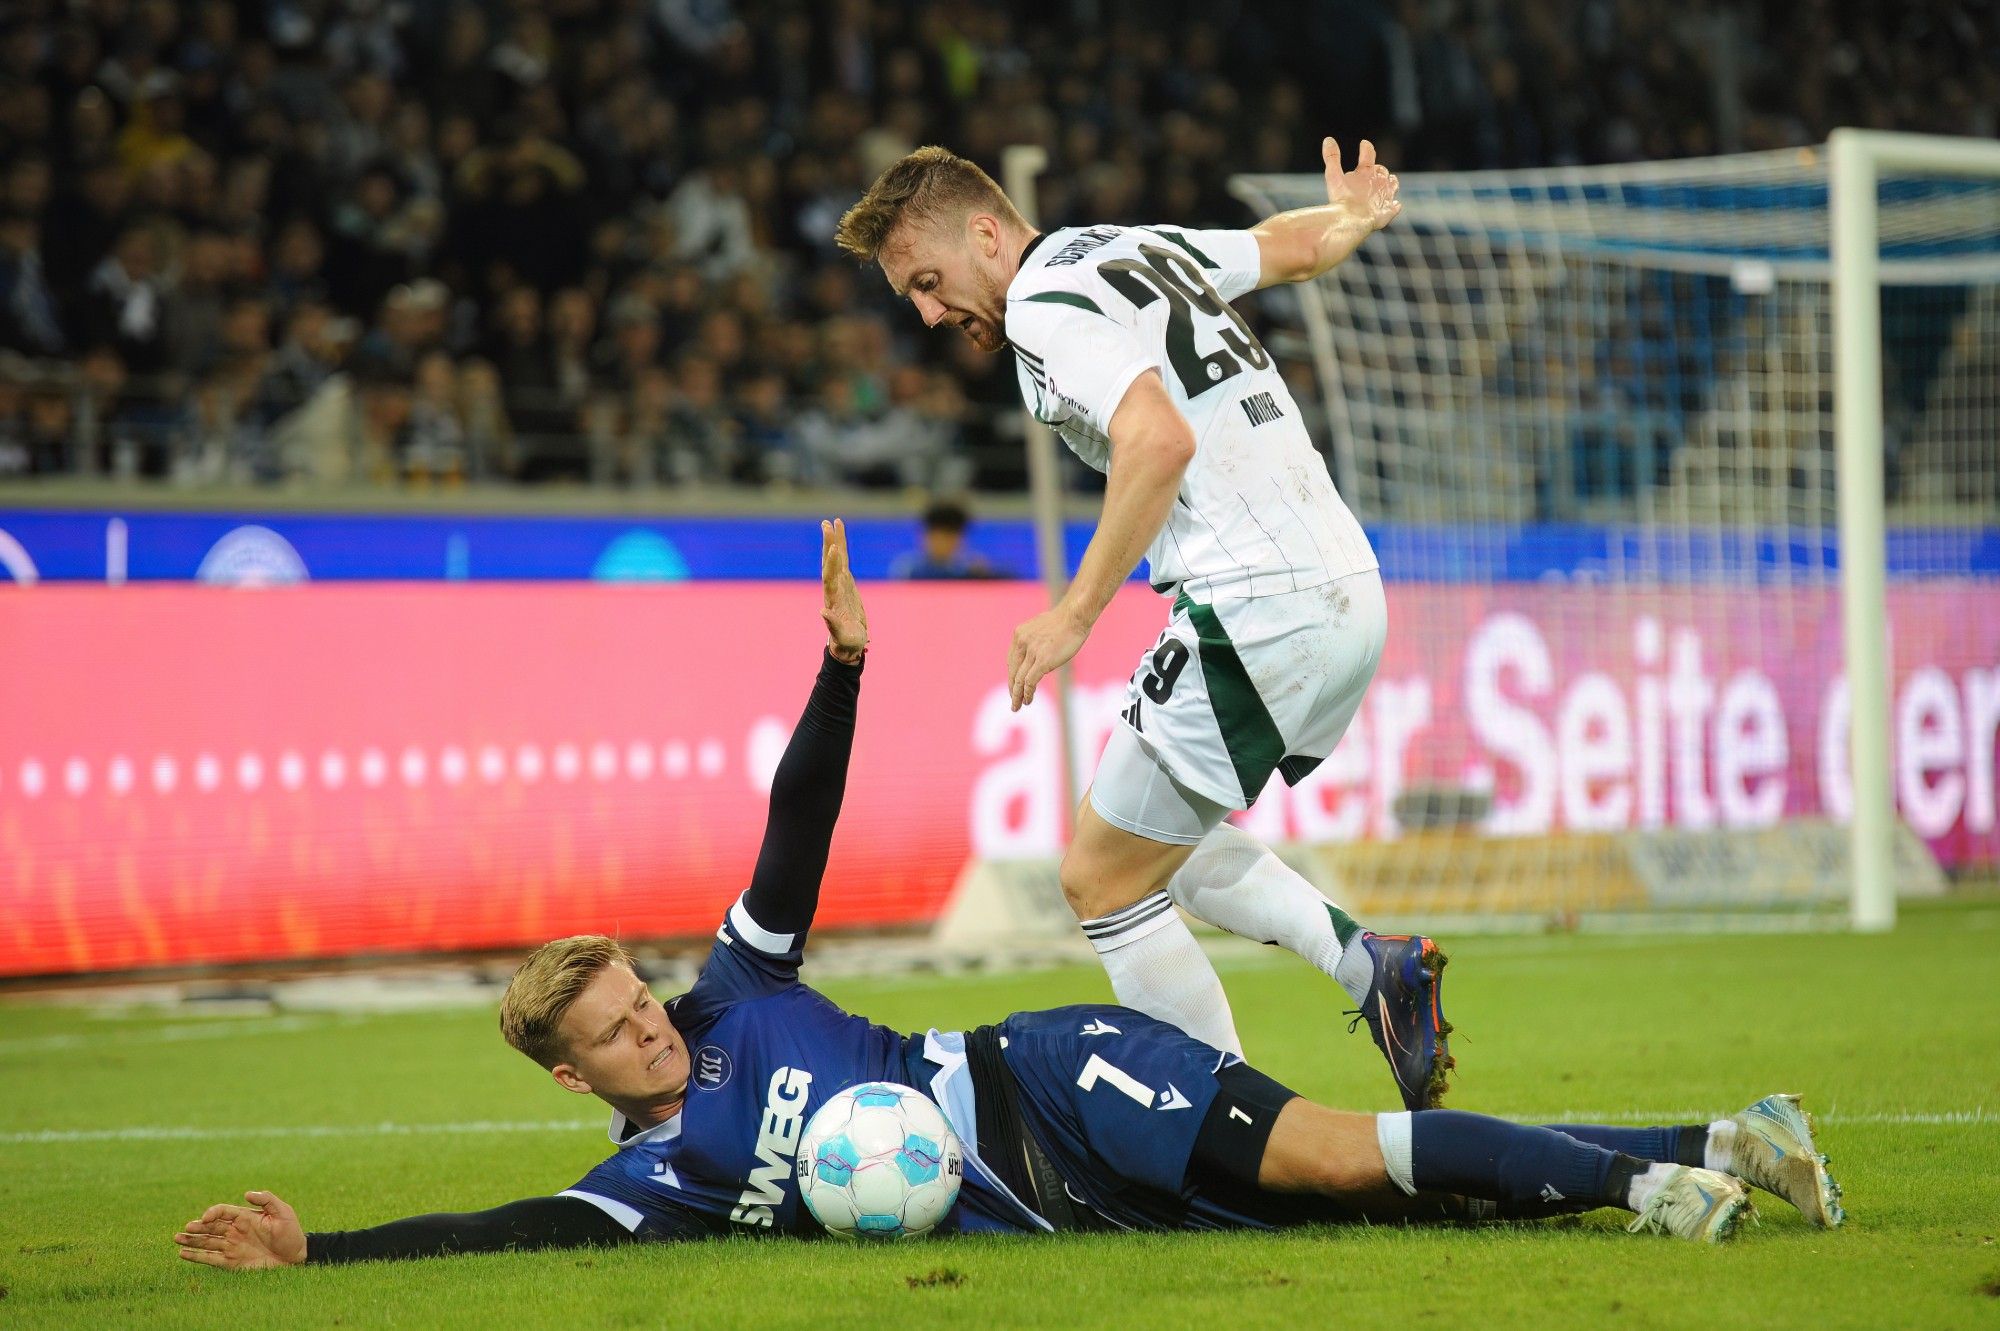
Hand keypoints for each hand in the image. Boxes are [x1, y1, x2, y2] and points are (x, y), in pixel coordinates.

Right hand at [174, 1190, 306, 1269]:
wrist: (295, 1256)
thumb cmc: (291, 1232)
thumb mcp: (283, 1212)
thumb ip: (266, 1200)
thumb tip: (247, 1193)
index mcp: (245, 1217)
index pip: (223, 1212)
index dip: (213, 1213)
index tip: (206, 1218)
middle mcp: (235, 1231)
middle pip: (211, 1227)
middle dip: (198, 1227)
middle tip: (185, 1228)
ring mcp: (232, 1246)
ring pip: (207, 1242)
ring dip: (192, 1240)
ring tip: (176, 1238)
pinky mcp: (231, 1262)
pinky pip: (210, 1259)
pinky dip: (196, 1256)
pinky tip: (183, 1253)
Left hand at [820, 518, 867, 662]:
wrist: (848, 644)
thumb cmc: (846, 642)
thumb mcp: (842, 636)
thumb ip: (832, 625)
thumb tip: (822, 612)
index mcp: (833, 599)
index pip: (831, 577)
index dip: (832, 563)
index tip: (834, 549)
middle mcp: (834, 588)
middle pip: (830, 562)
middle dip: (829, 544)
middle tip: (826, 524)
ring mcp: (839, 584)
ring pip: (836, 559)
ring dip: (834, 541)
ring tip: (833, 522)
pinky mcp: (846, 584)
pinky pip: (844, 562)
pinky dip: (842, 549)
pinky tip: (840, 540)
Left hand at [1008, 603, 1089, 711]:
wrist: (1075, 616)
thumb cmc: (1066, 619)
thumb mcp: (1043, 627)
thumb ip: (1036, 641)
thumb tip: (1039, 654)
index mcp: (1019, 634)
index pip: (1011, 659)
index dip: (1012, 674)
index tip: (1014, 684)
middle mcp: (1022, 643)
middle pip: (1012, 671)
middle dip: (1012, 687)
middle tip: (1013, 700)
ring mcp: (1031, 652)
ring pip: (1019, 679)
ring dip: (1017, 695)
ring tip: (1017, 706)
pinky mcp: (1042, 661)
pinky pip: (1030, 681)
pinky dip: (1027, 693)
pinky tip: (1028, 700)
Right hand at [1324, 137, 1399, 230]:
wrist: (1353, 221)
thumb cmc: (1342, 199)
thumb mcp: (1333, 176)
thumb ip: (1332, 157)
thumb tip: (1328, 139)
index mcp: (1366, 171)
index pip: (1368, 153)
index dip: (1366, 148)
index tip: (1364, 144)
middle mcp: (1379, 181)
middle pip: (1381, 170)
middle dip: (1378, 169)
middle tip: (1374, 170)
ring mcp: (1385, 196)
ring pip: (1393, 185)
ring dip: (1390, 183)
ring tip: (1387, 184)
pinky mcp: (1388, 211)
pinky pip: (1395, 207)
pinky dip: (1394, 205)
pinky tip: (1394, 205)